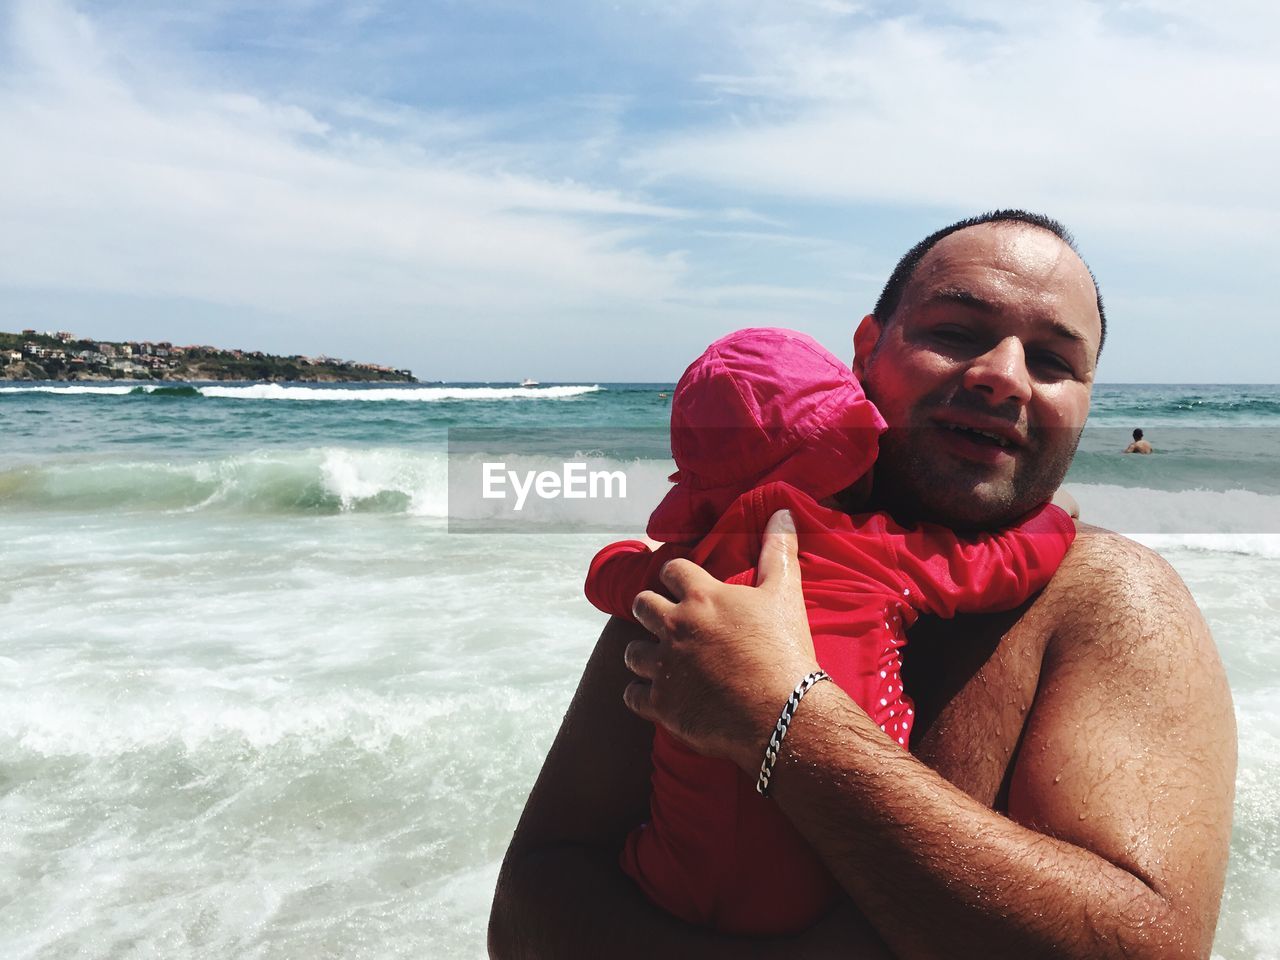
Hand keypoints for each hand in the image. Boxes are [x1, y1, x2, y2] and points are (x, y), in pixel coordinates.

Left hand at [623, 509, 819, 771]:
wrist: (782, 712)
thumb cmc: (784, 650)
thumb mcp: (785, 594)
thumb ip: (779, 551)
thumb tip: (782, 511)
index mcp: (701, 597)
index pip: (672, 570)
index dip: (676, 575)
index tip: (682, 582)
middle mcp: (675, 626)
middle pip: (642, 605)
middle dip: (650, 609)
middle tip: (666, 619)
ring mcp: (665, 666)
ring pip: (632, 652)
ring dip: (642, 653)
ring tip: (658, 658)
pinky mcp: (662, 703)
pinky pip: (633, 695)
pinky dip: (640, 695)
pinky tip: (653, 695)